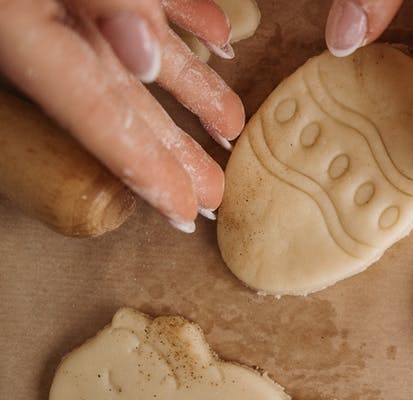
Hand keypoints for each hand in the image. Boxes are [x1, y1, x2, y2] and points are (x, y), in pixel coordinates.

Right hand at [0, 0, 245, 231]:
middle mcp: (53, 19)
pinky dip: (186, 16)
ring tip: (230, 127)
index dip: (145, 170)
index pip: (97, 114)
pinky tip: (220, 37)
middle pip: (122, 97)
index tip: (185, 212)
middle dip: (170, 151)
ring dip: (192, 88)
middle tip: (213, 197)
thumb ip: (101, 1)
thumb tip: (144, 53)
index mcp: (27, 31)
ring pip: (144, 48)